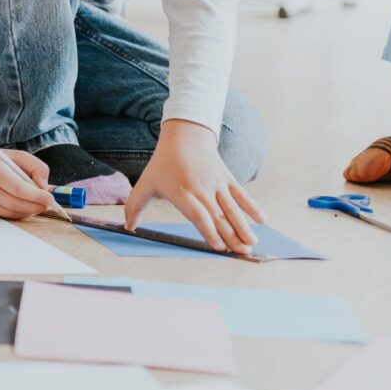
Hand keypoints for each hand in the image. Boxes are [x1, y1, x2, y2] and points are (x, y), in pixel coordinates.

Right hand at [0, 147, 55, 218]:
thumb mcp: (17, 155)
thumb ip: (36, 167)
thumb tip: (44, 187)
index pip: (19, 188)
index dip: (37, 196)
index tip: (51, 198)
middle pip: (16, 203)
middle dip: (37, 205)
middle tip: (48, 203)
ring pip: (12, 213)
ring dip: (29, 211)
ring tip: (38, 204)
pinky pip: (6, 216)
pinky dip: (19, 213)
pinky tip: (24, 206)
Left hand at [125, 119, 264, 252]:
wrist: (185, 136)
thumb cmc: (163, 163)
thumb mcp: (145, 182)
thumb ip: (135, 206)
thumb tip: (127, 227)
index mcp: (181, 192)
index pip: (198, 214)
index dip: (209, 230)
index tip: (218, 247)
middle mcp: (201, 188)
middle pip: (218, 215)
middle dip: (231, 236)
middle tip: (242, 253)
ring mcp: (216, 183)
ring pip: (232, 208)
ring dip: (244, 226)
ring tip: (252, 243)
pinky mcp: (227, 178)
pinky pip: (242, 194)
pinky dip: (252, 207)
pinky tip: (262, 220)